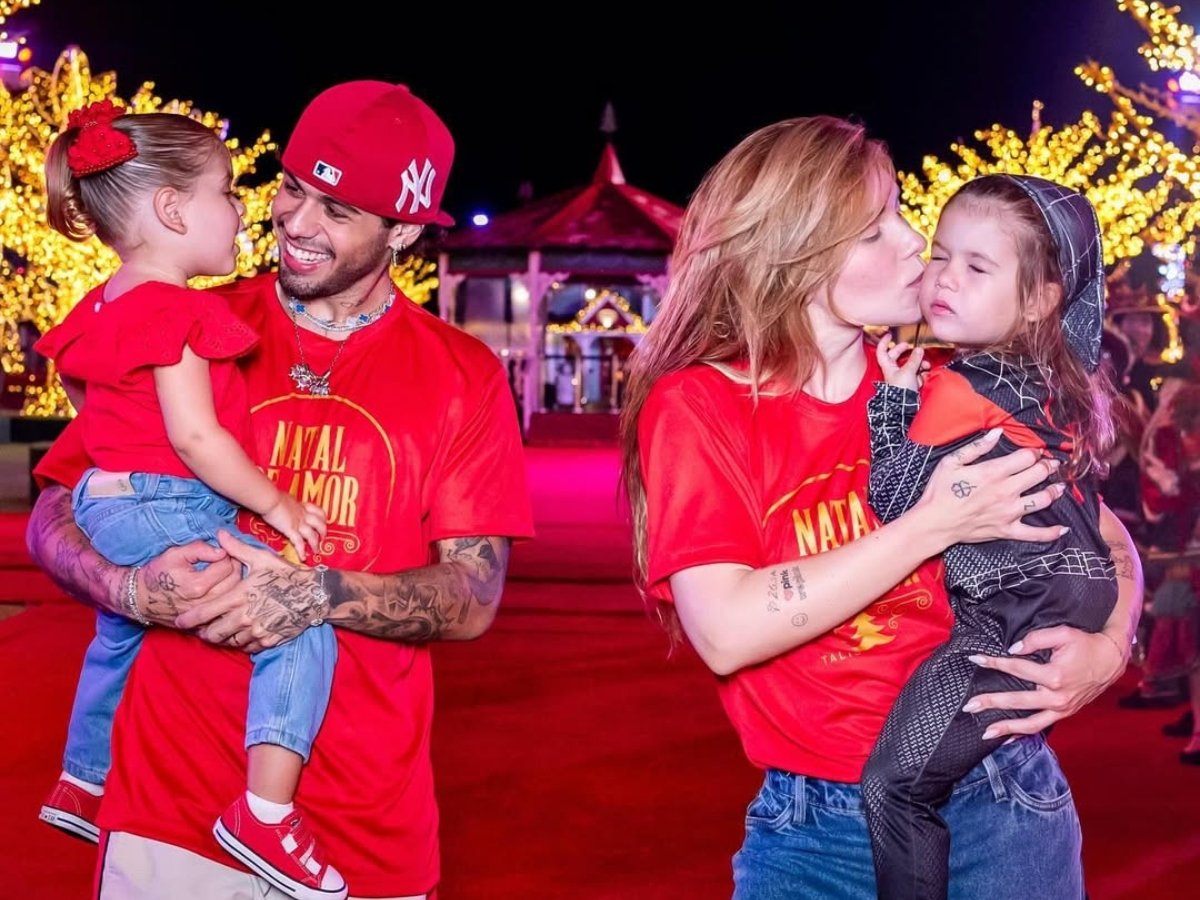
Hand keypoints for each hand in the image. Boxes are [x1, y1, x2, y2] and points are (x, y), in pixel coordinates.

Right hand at [139, 541, 238, 625]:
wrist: (140, 598)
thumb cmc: (157, 574)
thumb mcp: (174, 554)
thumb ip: (199, 549)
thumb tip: (222, 550)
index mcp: (197, 585)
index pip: (227, 567)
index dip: (228, 555)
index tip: (223, 551)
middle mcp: (204, 603)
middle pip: (235, 582)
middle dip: (236, 567)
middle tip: (230, 559)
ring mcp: (205, 615)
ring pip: (233, 596)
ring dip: (236, 582)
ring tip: (228, 572)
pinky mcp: (204, 623)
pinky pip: (225, 610)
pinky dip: (229, 599)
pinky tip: (225, 590)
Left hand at [175, 530, 325, 652]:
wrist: (313, 594)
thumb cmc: (285, 574)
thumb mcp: (261, 559)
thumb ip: (236, 549)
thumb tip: (218, 534)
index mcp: (238, 597)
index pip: (204, 613)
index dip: (188, 619)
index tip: (179, 622)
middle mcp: (244, 617)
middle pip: (213, 634)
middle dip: (204, 633)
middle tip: (202, 629)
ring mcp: (256, 632)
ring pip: (229, 642)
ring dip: (223, 638)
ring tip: (222, 632)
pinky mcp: (268, 641)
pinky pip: (247, 648)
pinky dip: (242, 643)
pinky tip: (242, 635)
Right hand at [263, 492, 326, 561]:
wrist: (270, 499)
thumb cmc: (273, 496)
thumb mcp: (284, 497)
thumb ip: (287, 503)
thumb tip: (283, 502)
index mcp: (301, 506)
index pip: (318, 511)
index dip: (322, 518)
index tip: (323, 522)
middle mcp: (303, 515)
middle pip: (320, 524)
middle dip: (323, 532)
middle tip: (323, 538)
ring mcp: (298, 523)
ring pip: (312, 535)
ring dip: (315, 545)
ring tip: (316, 551)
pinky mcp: (291, 530)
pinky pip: (299, 543)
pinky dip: (301, 551)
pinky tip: (303, 558)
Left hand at [875, 332, 926, 390]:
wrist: (906, 407)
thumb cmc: (901, 390)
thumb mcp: (908, 371)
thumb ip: (914, 359)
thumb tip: (919, 350)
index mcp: (888, 366)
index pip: (882, 351)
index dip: (884, 342)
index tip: (889, 334)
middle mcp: (894, 371)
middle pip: (897, 356)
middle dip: (906, 351)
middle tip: (912, 347)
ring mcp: (902, 377)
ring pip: (911, 364)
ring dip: (920, 363)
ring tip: (926, 366)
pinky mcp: (911, 383)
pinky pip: (917, 374)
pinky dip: (923, 374)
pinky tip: (925, 375)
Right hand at [913, 428, 1065, 550]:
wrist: (934, 523)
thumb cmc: (939, 492)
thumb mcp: (951, 462)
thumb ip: (977, 447)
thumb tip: (998, 432)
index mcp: (993, 472)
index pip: (1027, 457)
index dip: (1034, 452)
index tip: (1034, 452)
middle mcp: (1006, 491)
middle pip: (1039, 474)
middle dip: (1048, 467)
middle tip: (1050, 464)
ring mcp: (1009, 512)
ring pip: (1043, 500)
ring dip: (1054, 491)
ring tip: (1059, 487)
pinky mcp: (1007, 530)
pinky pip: (1035, 534)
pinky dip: (1051, 533)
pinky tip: (1062, 529)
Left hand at [962, 626, 1128, 738]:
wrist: (1111, 660)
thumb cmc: (1086, 645)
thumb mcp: (1063, 633)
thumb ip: (1036, 639)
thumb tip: (1013, 649)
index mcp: (1055, 676)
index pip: (1016, 668)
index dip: (994, 663)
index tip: (975, 659)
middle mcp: (1057, 697)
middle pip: (1017, 701)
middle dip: (991, 703)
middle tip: (969, 705)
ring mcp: (1062, 708)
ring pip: (1030, 723)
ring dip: (1006, 728)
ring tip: (985, 732)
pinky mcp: (1064, 713)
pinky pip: (1042, 727)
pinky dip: (1024, 733)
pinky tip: (1007, 738)